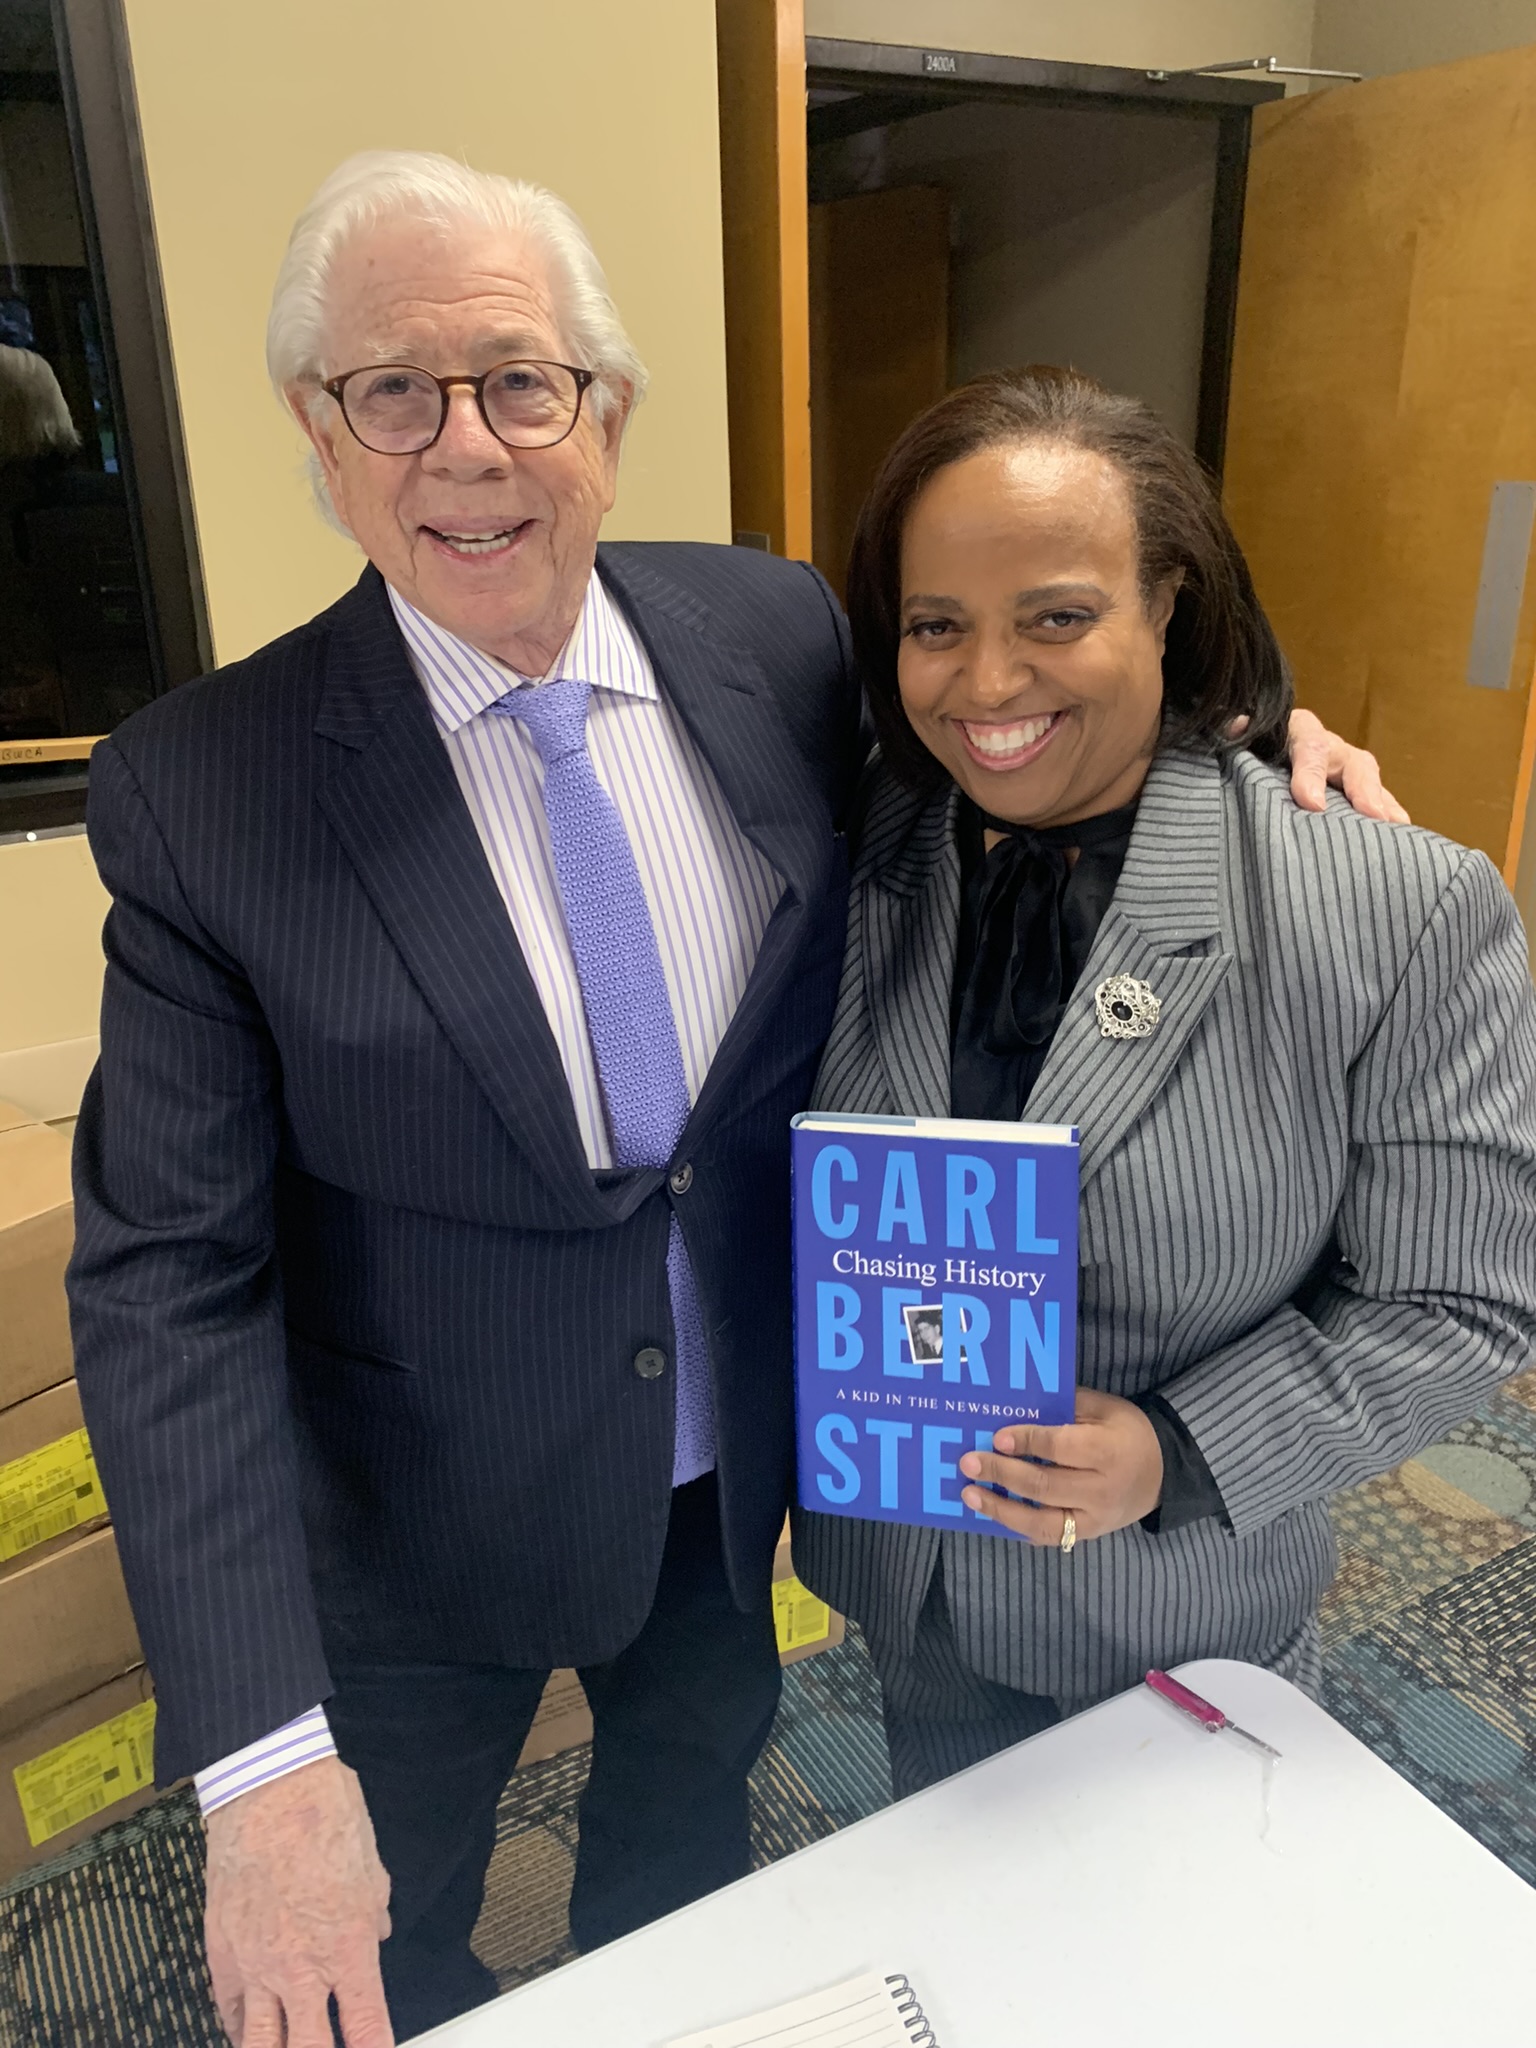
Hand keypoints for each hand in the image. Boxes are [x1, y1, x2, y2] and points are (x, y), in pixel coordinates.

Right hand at [205, 1756, 393, 2047]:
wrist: (269, 1786)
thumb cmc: (324, 1815)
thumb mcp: (373, 1867)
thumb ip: (374, 1912)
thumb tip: (377, 1932)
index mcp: (349, 1948)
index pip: (368, 2028)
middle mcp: (301, 1968)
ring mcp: (257, 1966)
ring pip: (260, 2045)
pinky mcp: (221, 1953)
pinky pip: (228, 2012)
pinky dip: (239, 2029)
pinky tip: (247, 2032)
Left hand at [957, 1388, 1163, 1542]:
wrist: (1162, 1472)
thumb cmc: (1127, 1431)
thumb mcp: (1103, 1408)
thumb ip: (1064, 1408)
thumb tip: (1016, 1407)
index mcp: (1108, 1451)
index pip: (1060, 1448)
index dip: (1027, 1442)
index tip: (997, 1436)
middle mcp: (1101, 1490)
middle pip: (1044, 1486)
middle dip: (1002, 1474)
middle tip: (969, 1463)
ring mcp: (1094, 1519)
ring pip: (1042, 1522)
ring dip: (1001, 1510)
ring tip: (970, 1495)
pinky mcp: (1088, 1535)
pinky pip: (1049, 1537)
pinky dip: (1018, 1528)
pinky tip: (994, 1514)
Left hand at [1244, 707, 1409, 822]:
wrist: (1262, 757)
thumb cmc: (1253, 750)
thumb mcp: (1246, 740)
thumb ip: (1240, 735)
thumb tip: (1234, 726)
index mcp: (1299, 732)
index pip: (1309, 747)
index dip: (1312, 773)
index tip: (1311, 803)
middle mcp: (1331, 749)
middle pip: (1354, 763)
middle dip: (1363, 790)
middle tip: (1371, 815)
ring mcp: (1348, 771)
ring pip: (1372, 785)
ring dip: (1384, 805)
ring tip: (1396, 828)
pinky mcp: (1358, 793)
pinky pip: (1380, 803)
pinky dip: (1390, 818)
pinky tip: (1401, 837)